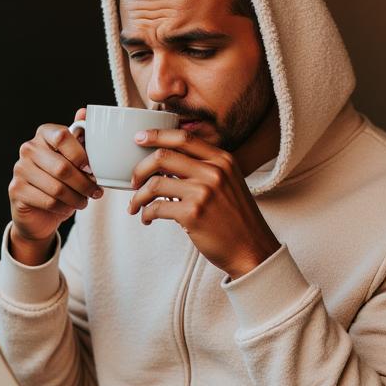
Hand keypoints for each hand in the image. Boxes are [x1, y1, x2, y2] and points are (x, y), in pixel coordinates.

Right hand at [9, 108, 101, 263]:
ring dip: (77, 198)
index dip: (81, 155)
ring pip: (57, 188)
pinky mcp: (16, 190)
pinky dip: (63, 207)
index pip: (62, 136)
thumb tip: (84, 112)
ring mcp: (20, 169)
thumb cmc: (61, 180)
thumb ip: (82, 138)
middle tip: (96, 191)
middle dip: (84, 183)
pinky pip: (48, 201)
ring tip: (85, 201)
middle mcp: (28, 148)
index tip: (92, 169)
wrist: (40, 209)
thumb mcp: (75, 159)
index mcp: (44, 133)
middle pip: (62, 167)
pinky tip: (68, 207)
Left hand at [127, 128, 279, 278]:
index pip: (183, 138)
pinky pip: (156, 208)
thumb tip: (166, 161)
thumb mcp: (229, 183)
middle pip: (163, 156)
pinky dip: (146, 213)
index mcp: (222, 160)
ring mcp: (203, 192)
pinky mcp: (192, 214)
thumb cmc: (235, 218)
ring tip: (136, 205)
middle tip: (133, 181)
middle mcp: (213, 172)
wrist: (251, 249)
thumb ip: (205, 168)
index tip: (139, 139)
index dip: (156, 135)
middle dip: (140, 168)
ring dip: (138, 195)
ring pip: (154, 183)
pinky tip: (147, 219)